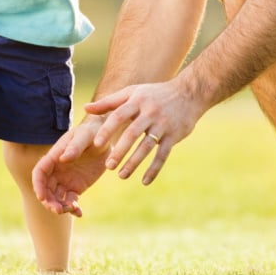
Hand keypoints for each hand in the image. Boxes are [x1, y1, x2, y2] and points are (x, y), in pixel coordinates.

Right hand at [32, 116, 108, 215]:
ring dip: (60, 207)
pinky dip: (73, 209)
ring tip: (72, 209)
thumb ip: (74, 146)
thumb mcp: (85, 135)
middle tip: (59, 210)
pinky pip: (70, 201)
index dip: (38, 186)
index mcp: (54, 156)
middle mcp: (57, 170)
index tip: (42, 198)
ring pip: (56, 198)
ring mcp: (65, 180)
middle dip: (49, 201)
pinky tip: (79, 213)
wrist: (106, 138)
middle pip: (46, 189)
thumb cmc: (92, 132)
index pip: (39, 173)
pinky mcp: (76, 187)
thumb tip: (62, 159)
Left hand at [85, 79, 205, 185]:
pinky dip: (154, 169)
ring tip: (121, 175)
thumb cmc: (154, 94)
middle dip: (120, 151)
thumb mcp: (132, 92)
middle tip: (108, 166)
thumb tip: (85, 108)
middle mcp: (150, 112)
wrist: (189, 93)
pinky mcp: (174, 136)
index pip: (119, 115)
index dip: (107, 130)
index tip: (96, 145)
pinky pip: (163, 155)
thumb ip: (109, 102)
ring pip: (147, 146)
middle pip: (132, 133)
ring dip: (134, 162)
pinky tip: (144, 181)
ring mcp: (163, 125)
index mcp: (137, 101)